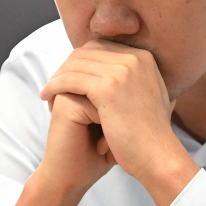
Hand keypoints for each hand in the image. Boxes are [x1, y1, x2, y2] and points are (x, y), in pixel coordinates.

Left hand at [39, 40, 197, 205]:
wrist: (158, 156)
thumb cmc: (149, 135)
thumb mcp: (148, 95)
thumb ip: (133, 78)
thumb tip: (111, 69)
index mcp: (143, 57)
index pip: (100, 48)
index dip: (80, 62)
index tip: (68, 78)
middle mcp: (135, 58)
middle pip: (86, 52)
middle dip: (66, 67)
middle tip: (53, 84)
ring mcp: (122, 71)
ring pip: (75, 65)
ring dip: (57, 77)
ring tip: (47, 93)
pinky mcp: (108, 88)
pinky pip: (70, 80)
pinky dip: (55, 87)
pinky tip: (47, 98)